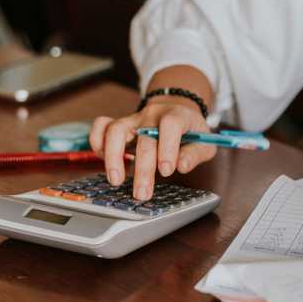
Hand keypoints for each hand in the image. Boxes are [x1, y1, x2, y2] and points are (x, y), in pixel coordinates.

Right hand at [89, 98, 216, 200]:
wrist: (176, 108)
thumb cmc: (190, 130)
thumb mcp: (204, 141)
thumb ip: (195, 154)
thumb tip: (182, 166)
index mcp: (176, 115)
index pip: (170, 125)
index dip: (168, 147)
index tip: (167, 171)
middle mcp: (152, 115)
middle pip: (143, 137)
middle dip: (142, 168)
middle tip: (142, 193)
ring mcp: (133, 118)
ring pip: (115, 130)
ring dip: (113, 156)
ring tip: (116, 180)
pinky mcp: (119, 124)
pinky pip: (101, 126)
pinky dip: (98, 142)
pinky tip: (103, 159)